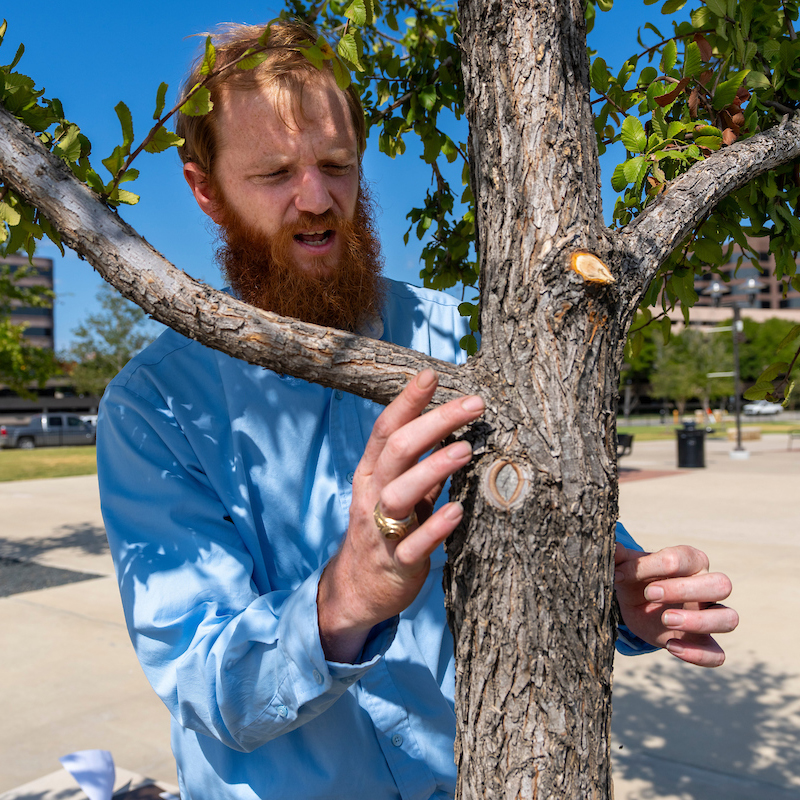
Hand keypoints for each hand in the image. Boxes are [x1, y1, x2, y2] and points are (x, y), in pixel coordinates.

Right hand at [318, 368, 483, 661]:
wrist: (357, 589)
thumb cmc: (386, 528)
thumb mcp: (397, 489)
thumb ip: (420, 462)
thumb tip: (452, 425)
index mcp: (372, 472)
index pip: (387, 428)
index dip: (408, 401)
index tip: (432, 374)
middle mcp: (373, 494)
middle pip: (398, 451)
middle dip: (435, 422)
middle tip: (474, 403)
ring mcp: (381, 529)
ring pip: (400, 494)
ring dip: (433, 468)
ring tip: (466, 449)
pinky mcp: (395, 563)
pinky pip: (412, 545)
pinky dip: (434, 528)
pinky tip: (457, 512)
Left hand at [615, 544, 738, 667]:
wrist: (634, 603)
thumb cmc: (636, 578)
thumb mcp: (626, 566)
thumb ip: (620, 557)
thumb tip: (614, 548)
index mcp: (690, 561)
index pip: (684, 558)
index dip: (654, 565)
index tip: (624, 574)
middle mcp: (707, 586)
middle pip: (721, 584)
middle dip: (685, 589)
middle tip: (650, 594)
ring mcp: (709, 615)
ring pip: (728, 619)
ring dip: (699, 621)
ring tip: (665, 620)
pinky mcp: (703, 642)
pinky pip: (717, 654)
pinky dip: (698, 654)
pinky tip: (670, 646)